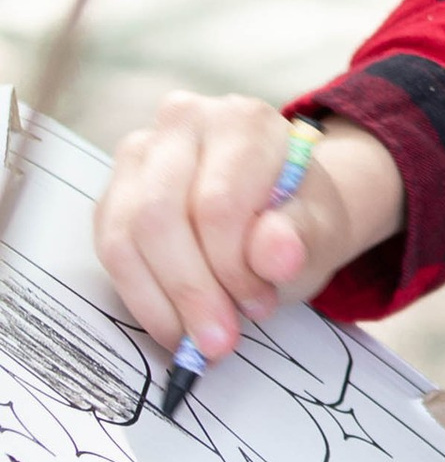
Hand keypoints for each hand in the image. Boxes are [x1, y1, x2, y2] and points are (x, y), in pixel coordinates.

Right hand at [92, 92, 405, 369]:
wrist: (280, 212)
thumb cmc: (298, 218)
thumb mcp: (318, 230)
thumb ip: (301, 237)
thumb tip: (277, 255)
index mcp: (244, 122)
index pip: (218, 203)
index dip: (232, 267)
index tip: (259, 308)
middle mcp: (184, 121)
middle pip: (160, 216)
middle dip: (190, 290)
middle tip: (219, 340)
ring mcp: (141, 152)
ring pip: (126, 234)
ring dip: (162, 298)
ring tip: (199, 337)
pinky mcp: (116, 191)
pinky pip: (109, 248)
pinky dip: (141, 295)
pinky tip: (173, 321)